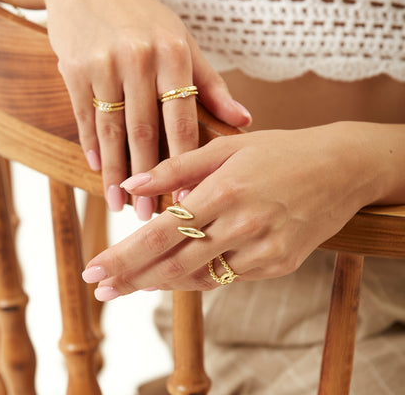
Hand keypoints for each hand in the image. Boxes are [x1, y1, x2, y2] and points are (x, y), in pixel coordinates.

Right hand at [36, 0, 250, 218]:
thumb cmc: (143, 18)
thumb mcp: (182, 42)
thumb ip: (210, 84)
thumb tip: (244, 121)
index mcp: (174, 53)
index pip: (183, 119)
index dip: (187, 163)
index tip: (189, 198)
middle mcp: (139, 58)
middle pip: (144, 133)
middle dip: (149, 180)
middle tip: (152, 219)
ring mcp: (103, 63)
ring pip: (111, 131)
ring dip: (116, 174)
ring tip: (120, 206)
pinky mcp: (73, 68)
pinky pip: (85, 117)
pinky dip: (92, 148)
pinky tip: (99, 172)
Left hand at [82, 123, 383, 300]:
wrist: (341, 168)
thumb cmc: (279, 151)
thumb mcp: (227, 146)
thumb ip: (176, 167)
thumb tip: (132, 184)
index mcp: (225, 190)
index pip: (162, 232)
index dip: (124, 255)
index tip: (94, 270)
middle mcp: (243, 225)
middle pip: (174, 264)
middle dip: (131, 279)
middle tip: (100, 289)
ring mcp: (264, 251)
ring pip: (199, 277)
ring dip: (160, 283)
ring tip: (128, 285)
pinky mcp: (279, 265)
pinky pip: (227, 277)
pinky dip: (196, 278)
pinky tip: (173, 276)